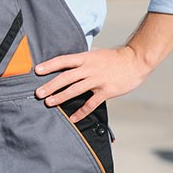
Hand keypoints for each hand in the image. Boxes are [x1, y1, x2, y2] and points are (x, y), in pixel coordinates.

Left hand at [34, 46, 151, 121]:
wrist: (135, 61)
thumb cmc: (114, 58)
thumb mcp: (95, 54)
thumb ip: (82, 60)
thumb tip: (68, 63)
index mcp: (85, 58)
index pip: (63, 60)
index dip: (49, 65)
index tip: (37, 70)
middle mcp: (89, 69)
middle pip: (66, 77)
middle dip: (50, 85)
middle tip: (38, 93)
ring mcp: (98, 80)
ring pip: (75, 89)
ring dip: (61, 97)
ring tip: (49, 103)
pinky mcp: (107, 91)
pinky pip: (91, 103)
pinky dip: (81, 111)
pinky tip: (73, 118)